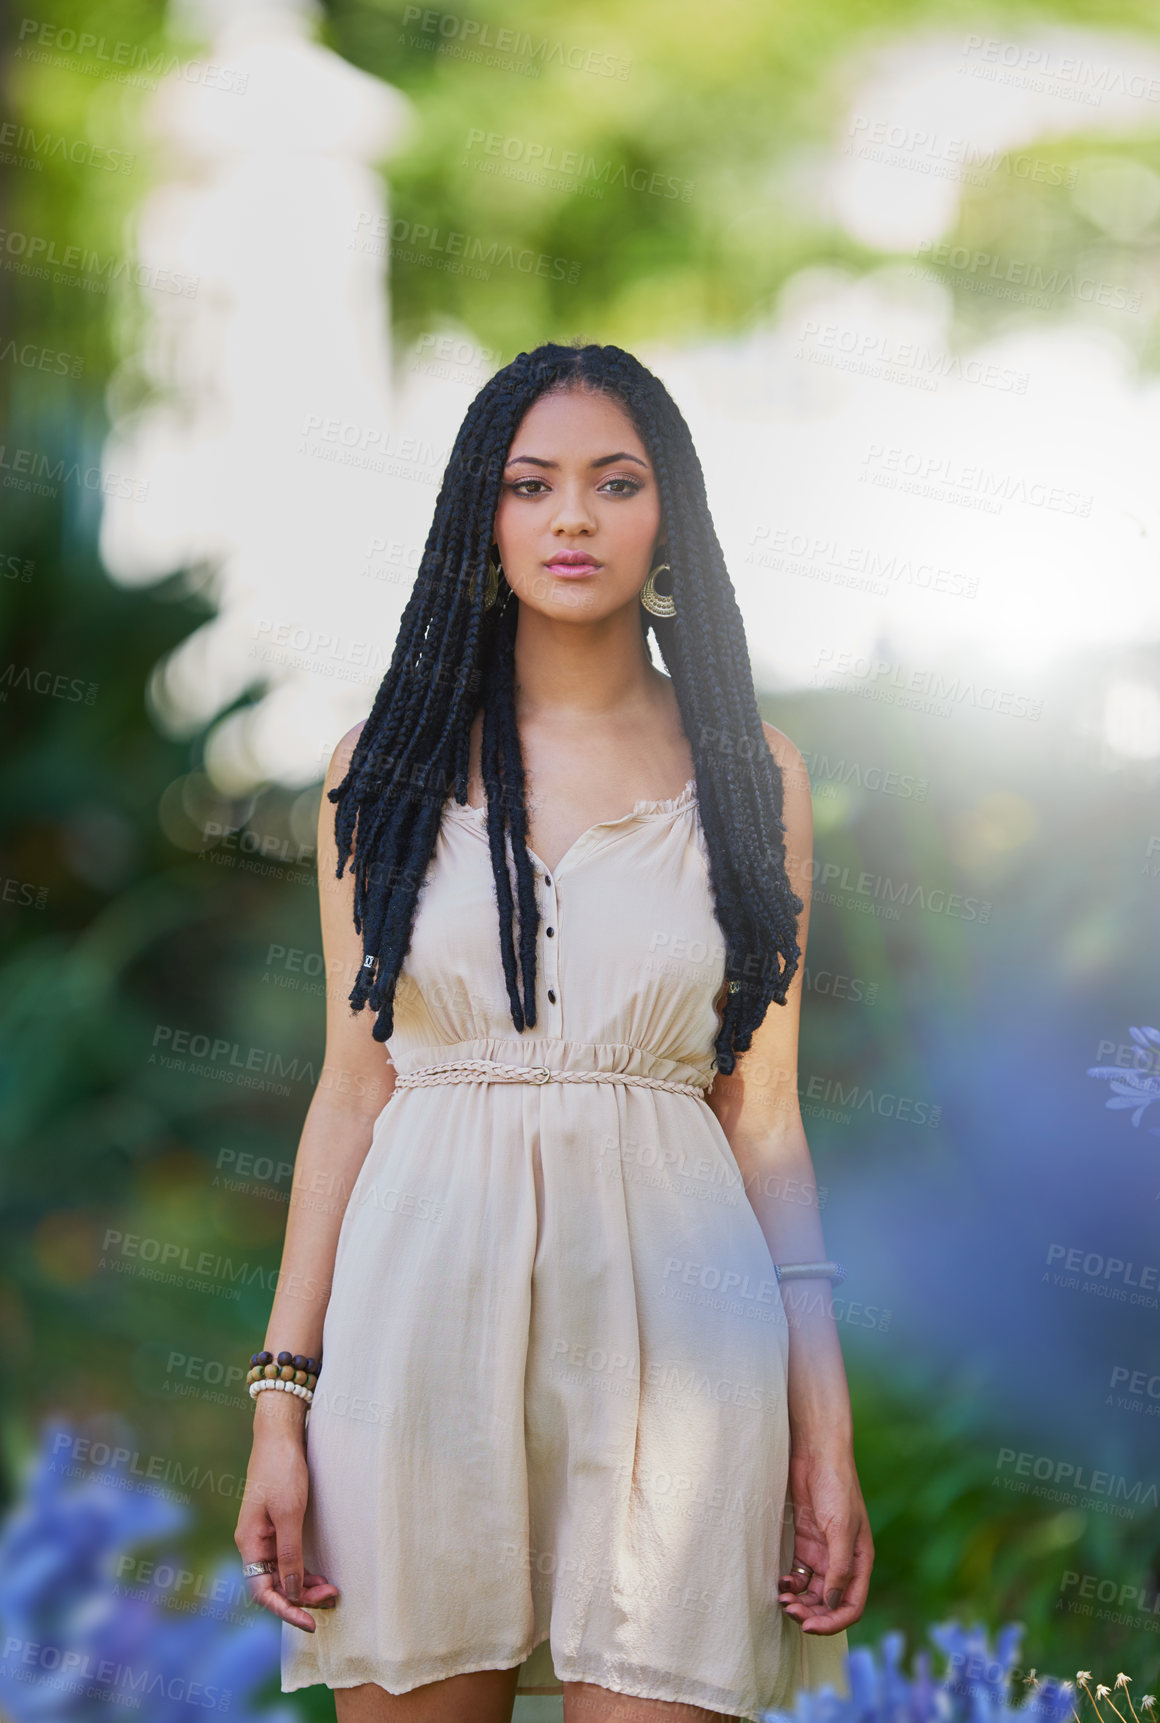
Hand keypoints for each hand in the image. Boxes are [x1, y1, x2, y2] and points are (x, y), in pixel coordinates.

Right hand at [235, 1426, 339, 1630]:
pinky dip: (304, 1569)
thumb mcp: (289, 1513)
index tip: (311, 1622)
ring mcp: (264, 1535)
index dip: (286, 1611)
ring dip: (304, 1585)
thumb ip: (289, 1554)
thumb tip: (292, 1593)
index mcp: (249, 1544)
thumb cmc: (282, 1469)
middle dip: (301, 1598)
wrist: (280, 1433)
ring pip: (282, 1574)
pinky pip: (287, 1558)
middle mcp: (253, 1544)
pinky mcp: (277, 1525)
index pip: (263, 1593)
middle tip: (331, 1597)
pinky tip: (320, 1574)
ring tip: (331, 1590)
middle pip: (273, 1586)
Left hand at [776, 1443, 872, 1634]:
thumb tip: (832, 1605)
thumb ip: (839, 1568)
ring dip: (799, 1601)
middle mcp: (843, 1561)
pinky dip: (791, 1584)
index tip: (809, 1626)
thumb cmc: (837, 1488)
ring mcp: (823, 1553)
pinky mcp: (806, 1543)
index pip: (851, 1606)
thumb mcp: (841, 1529)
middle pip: (830, 1603)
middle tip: (790, 1612)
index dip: (833, 1621)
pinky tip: (781, 1583)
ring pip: (813, 1592)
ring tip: (782, 1600)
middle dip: (812, 1613)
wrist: (817, 1455)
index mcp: (860, 1561)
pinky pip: (799, 1574)